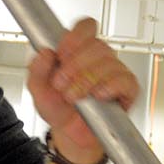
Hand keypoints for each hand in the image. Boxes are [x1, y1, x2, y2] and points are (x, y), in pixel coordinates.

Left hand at [27, 18, 139, 162]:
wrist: (70, 135)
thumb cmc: (59, 109)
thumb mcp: (38, 90)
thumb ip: (36, 70)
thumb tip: (45, 52)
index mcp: (78, 51)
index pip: (86, 28)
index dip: (75, 37)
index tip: (62, 53)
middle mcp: (98, 58)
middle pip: (97, 45)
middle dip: (75, 65)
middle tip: (62, 83)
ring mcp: (114, 72)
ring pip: (109, 63)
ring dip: (87, 80)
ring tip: (74, 97)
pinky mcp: (126, 89)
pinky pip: (125, 80)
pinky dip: (110, 86)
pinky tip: (98, 95)